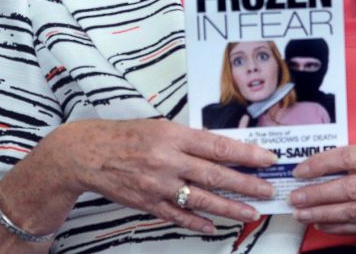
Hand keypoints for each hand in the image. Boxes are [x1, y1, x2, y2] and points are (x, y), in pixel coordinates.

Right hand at [47, 119, 276, 232]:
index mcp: (174, 136)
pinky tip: (214, 226)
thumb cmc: (127, 136)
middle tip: (268, 190)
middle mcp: (168, 161)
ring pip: (201, 200)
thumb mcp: (163, 127)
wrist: (87, 154)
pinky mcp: (147, 203)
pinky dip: (197, 222)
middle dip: (246, 185)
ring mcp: (158, 185)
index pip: (219, 147)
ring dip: (229, 208)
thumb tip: (226, 151)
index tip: (268, 159)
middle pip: (215, 175)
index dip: (247, 155)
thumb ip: (192, 140)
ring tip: (251, 213)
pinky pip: (177, 216)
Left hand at [288, 144, 355, 233]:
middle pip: (350, 187)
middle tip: (295, 197)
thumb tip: (316, 168)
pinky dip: (336, 226)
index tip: (299, 171)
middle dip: (318, 193)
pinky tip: (320, 223)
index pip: (349, 157)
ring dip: (323, 213)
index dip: (321, 164)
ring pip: (352, 210)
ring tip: (301, 213)